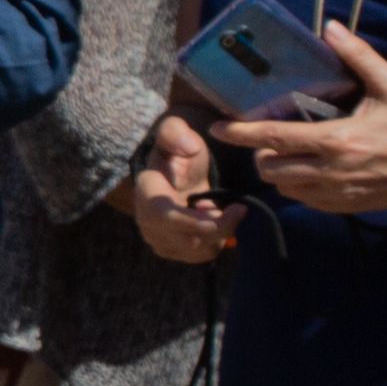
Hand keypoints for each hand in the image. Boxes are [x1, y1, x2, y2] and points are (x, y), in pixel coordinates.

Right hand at [123, 112, 232, 263]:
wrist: (172, 174)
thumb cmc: (176, 151)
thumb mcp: (175, 131)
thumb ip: (175, 132)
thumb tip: (187, 146)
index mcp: (147, 193)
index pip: (167, 217)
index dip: (198, 221)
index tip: (234, 210)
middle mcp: (147, 222)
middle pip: (189, 240)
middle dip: (221, 226)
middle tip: (239, 208)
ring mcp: (158, 240)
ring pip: (199, 250)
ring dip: (218, 233)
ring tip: (217, 208)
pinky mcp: (173, 251)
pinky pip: (203, 254)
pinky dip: (216, 239)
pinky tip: (213, 219)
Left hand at [223, 17, 386, 215]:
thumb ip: (358, 55)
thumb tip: (330, 27)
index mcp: (338, 141)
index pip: (277, 137)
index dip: (242, 133)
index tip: (218, 127)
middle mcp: (333, 171)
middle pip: (272, 168)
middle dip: (261, 153)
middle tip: (269, 137)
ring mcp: (340, 193)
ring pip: (286, 189)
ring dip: (279, 172)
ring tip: (289, 153)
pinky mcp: (348, 207)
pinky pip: (307, 201)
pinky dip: (300, 187)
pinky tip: (311, 170)